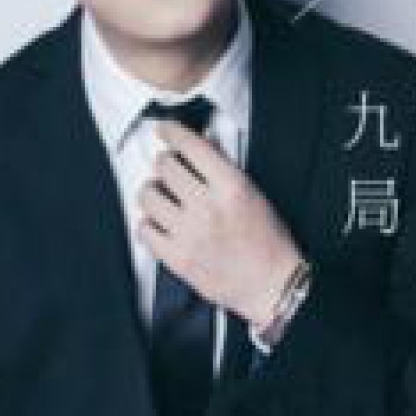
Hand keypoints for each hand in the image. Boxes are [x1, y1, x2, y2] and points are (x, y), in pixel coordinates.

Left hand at [137, 120, 302, 326]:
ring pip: (148, 195)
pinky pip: (144, 229)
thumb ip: (224, 164)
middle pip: (165, 166)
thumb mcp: (253, 192)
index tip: (165, 129)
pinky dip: (148, 222)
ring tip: (163, 195)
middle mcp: (207, 207)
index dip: (172, 131)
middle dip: (165, 163)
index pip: (191, 146)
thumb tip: (202, 140)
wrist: (271, 286)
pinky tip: (160, 222)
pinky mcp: (177, 259)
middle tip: (170, 168)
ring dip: (153, 190)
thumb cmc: (268, 239)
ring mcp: (189, 234)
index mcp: (231, 187)